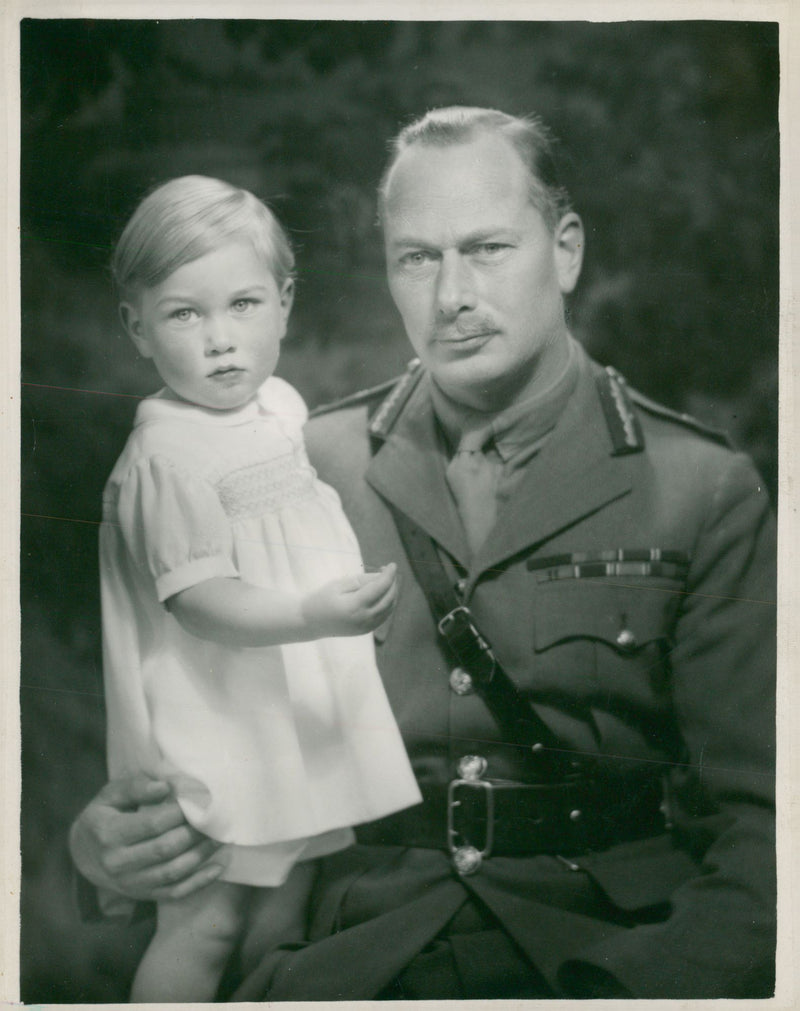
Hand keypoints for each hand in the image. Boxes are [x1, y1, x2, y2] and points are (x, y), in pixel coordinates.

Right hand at [68, 774, 226, 901]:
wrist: (84, 854)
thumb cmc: (104, 816)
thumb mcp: (110, 795)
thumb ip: (136, 787)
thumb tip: (165, 787)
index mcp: (109, 834)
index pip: (152, 823)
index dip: (180, 812)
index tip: (201, 798)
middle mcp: (118, 863)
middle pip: (166, 849)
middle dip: (195, 832)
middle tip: (216, 817)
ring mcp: (131, 883)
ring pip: (173, 872)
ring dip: (202, 854)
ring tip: (220, 836)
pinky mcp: (143, 895)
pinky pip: (175, 892)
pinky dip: (200, 881)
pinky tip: (218, 866)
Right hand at [301, 563, 397, 637]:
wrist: (310, 623)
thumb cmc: (321, 599)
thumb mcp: (338, 585)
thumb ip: (361, 581)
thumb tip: (381, 576)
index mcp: (355, 606)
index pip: (380, 588)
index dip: (389, 575)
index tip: (392, 564)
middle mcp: (364, 619)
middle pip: (388, 599)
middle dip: (392, 583)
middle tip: (387, 571)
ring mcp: (366, 627)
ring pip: (389, 609)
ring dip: (391, 593)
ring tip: (385, 581)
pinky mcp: (366, 631)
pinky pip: (383, 616)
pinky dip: (387, 604)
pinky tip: (382, 594)